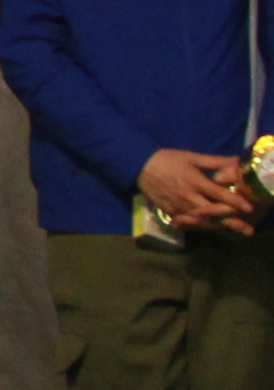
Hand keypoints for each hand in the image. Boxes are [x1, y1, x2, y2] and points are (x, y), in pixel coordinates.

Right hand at [139, 147, 255, 234]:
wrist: (139, 166)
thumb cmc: (168, 160)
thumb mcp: (192, 157)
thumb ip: (215, 162)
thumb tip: (237, 162)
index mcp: (194, 181)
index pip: (218, 193)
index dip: (234, 201)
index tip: (248, 208)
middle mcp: (187, 196)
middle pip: (212, 211)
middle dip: (230, 220)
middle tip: (246, 229)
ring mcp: (178, 206)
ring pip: (201, 220)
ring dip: (217, 226)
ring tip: (232, 232)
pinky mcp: (170, 212)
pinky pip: (187, 222)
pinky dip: (200, 227)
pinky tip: (210, 229)